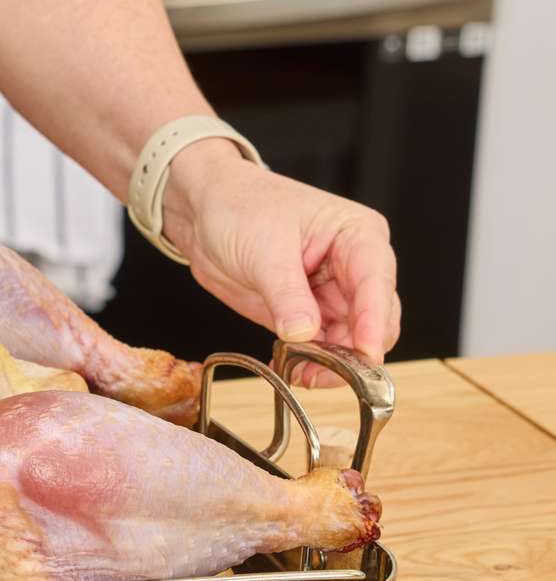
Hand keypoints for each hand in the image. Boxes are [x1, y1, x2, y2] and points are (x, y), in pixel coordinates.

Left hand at [161, 140, 401, 377]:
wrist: (205, 212)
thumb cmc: (240, 207)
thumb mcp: (263, 250)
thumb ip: (287, 294)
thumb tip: (305, 333)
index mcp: (358, 235)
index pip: (376, 284)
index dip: (374, 322)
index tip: (366, 354)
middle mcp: (354, 267)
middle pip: (374, 321)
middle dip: (353, 351)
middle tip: (320, 373)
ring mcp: (332, 293)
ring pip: (350, 342)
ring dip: (330, 364)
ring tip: (297, 373)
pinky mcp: (308, 313)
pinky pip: (321, 348)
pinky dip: (309, 363)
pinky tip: (287, 369)